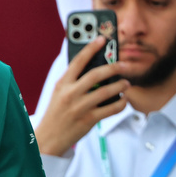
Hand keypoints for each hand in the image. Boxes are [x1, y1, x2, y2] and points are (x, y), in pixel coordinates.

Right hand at [33, 36, 129, 155]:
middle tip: (124, 64)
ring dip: (121, 85)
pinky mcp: (89, 119)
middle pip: (96, 74)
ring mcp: (80, 107)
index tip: (102, 39)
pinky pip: (111, 109)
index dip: (91, 48)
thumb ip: (73, 80)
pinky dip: (121, 103)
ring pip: (106, 91)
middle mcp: (70, 94)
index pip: (78, 61)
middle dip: (113, 67)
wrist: (49, 137)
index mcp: (62, 84)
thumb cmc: (57, 113)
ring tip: (126, 83)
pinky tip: (123, 100)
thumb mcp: (59, 93)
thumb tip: (96, 68)